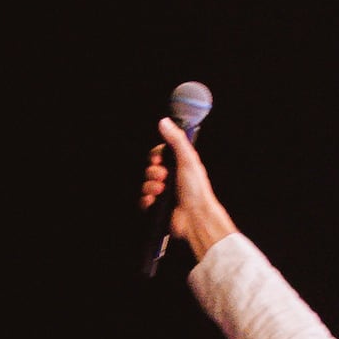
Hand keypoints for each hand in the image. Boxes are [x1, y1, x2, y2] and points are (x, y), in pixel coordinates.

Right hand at [142, 113, 235, 261]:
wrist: (195, 216)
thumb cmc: (196, 189)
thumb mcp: (188, 159)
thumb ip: (176, 140)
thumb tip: (164, 122)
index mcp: (179, 166)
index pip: (158, 155)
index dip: (155, 156)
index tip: (158, 159)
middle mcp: (171, 179)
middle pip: (149, 169)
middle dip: (153, 172)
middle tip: (163, 176)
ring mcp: (163, 194)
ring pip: (144, 185)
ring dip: (150, 187)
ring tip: (161, 192)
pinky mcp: (157, 208)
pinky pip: (142, 201)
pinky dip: (146, 201)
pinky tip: (155, 201)